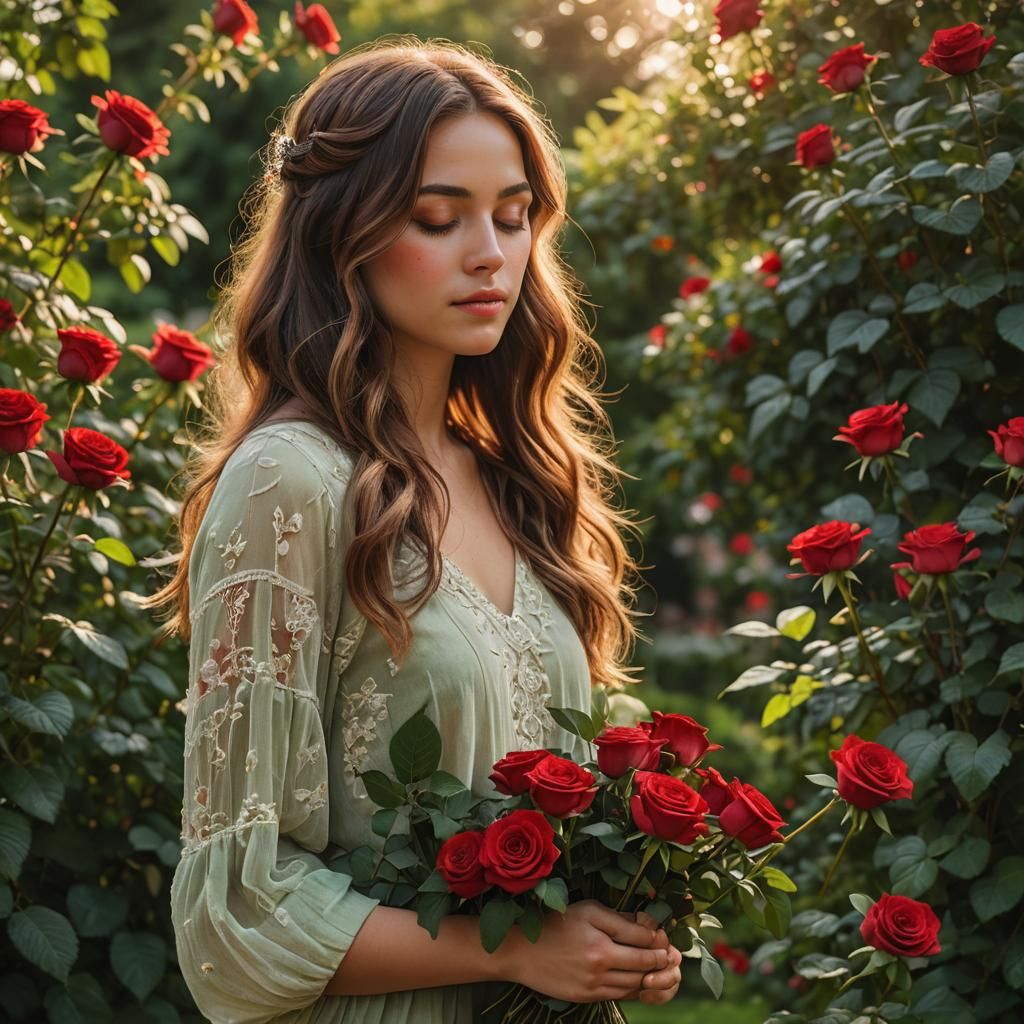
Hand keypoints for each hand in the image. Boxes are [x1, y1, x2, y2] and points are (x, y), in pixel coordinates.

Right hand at [496, 899, 670, 1003]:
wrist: (522, 951)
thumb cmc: (556, 923)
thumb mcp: (587, 910)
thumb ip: (618, 918)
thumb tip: (647, 924)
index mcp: (601, 941)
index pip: (644, 941)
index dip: (659, 938)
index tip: (664, 936)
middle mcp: (600, 965)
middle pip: (644, 966)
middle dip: (662, 960)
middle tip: (672, 955)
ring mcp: (593, 985)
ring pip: (635, 984)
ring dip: (652, 977)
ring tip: (661, 968)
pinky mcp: (587, 997)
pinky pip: (620, 995)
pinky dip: (634, 988)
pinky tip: (639, 979)